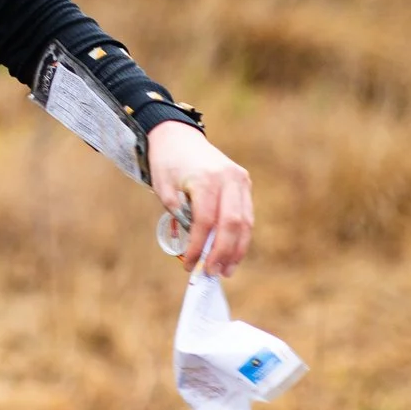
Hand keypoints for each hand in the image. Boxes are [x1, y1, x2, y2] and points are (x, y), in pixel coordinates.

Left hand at [147, 122, 252, 276]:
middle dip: (222, 253)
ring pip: (245, 222)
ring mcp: (240, 180)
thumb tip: (197, 244)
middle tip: (211, 273)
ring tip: (225, 270)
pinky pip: (246, 215)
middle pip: (232, 224)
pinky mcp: (244, 183)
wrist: (178, 136)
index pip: (206, 221)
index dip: (199, 246)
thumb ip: (179, 214)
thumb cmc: (167, 164)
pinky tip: (231, 254)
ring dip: (236, 250)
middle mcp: (229, 179)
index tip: (190, 264)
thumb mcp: (164, 188)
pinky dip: (240, 237)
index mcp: (206, 179)